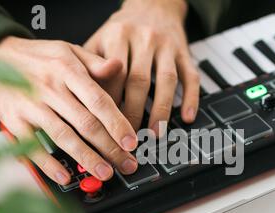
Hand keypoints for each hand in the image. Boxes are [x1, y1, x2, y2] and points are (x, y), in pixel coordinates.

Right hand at [0, 36, 138, 185]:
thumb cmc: (39, 58)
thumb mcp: (69, 50)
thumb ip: (95, 63)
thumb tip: (119, 66)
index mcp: (68, 71)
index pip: (99, 101)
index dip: (117, 124)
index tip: (131, 142)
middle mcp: (51, 89)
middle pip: (86, 124)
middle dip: (110, 148)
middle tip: (126, 164)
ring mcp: (31, 105)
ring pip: (64, 136)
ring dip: (87, 158)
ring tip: (105, 173)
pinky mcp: (13, 120)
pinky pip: (32, 145)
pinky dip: (48, 163)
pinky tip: (64, 175)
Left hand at [85, 0, 199, 135]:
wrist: (153, 4)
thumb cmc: (122, 29)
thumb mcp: (100, 39)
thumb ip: (91, 65)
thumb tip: (83, 100)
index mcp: (118, 35)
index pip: (113, 75)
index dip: (109, 103)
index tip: (105, 126)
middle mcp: (144, 38)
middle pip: (138, 81)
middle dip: (133, 112)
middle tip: (128, 137)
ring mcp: (167, 45)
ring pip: (166, 80)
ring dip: (161, 110)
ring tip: (155, 133)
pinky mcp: (184, 52)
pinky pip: (191, 76)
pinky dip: (190, 98)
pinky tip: (187, 116)